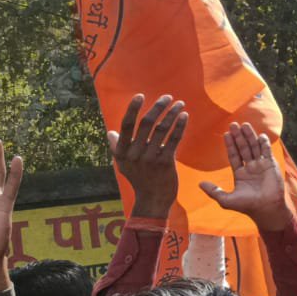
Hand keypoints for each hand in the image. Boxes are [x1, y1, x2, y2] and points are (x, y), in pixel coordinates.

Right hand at [108, 94, 185, 219]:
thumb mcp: (123, 165)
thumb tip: (111, 132)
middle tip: (167, 96)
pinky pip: (174, 140)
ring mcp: (150, 159)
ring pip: (162, 130)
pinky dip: (180, 126)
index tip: (140, 95)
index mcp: (122, 152)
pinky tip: (185, 115)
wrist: (153, 200)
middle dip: (158, 107)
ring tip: (180, 103)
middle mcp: (134, 154)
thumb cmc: (139, 179)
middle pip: (146, 124)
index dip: (132, 109)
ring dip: (172, 114)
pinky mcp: (166, 163)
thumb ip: (118, 148)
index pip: (126, 125)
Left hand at [199, 123, 290, 232]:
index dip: (230, 145)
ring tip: (245, 125)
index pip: (234, 155)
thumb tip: (199, 183)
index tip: (225, 134)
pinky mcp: (271, 165)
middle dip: (238, 137)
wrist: (266, 209)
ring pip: (254, 147)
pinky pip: (267, 151)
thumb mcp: (225, 199)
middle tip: (233, 125)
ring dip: (249, 136)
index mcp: (240, 173)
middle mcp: (250, 167)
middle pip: (243, 148)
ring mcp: (261, 165)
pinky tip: (260, 135)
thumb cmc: (247, 206)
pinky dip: (264, 143)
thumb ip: (213, 190)